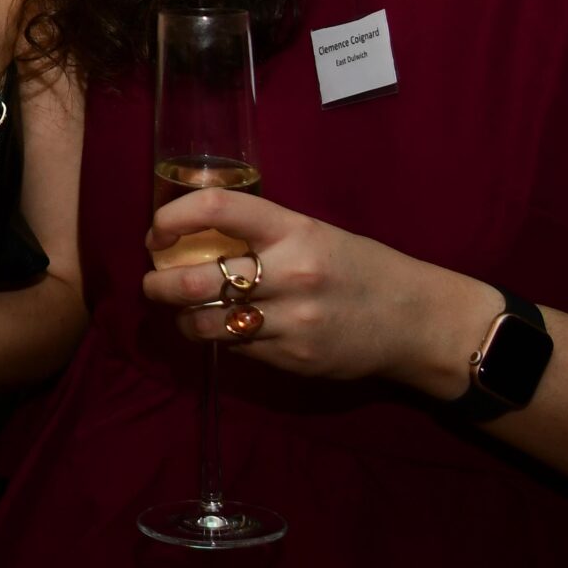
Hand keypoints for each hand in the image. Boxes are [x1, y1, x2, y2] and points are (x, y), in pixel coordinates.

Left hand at [141, 188, 494, 397]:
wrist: (414, 321)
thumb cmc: (361, 268)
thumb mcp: (316, 233)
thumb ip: (263, 233)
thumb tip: (196, 234)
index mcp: (294, 229)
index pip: (218, 209)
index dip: (174, 218)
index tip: (157, 232)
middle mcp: (290, 273)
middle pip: (195, 280)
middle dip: (159, 284)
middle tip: (152, 283)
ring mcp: (290, 320)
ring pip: (207, 324)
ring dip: (183, 319)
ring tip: (183, 313)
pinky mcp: (292, 358)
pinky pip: (237, 349)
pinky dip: (221, 339)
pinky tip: (226, 331)